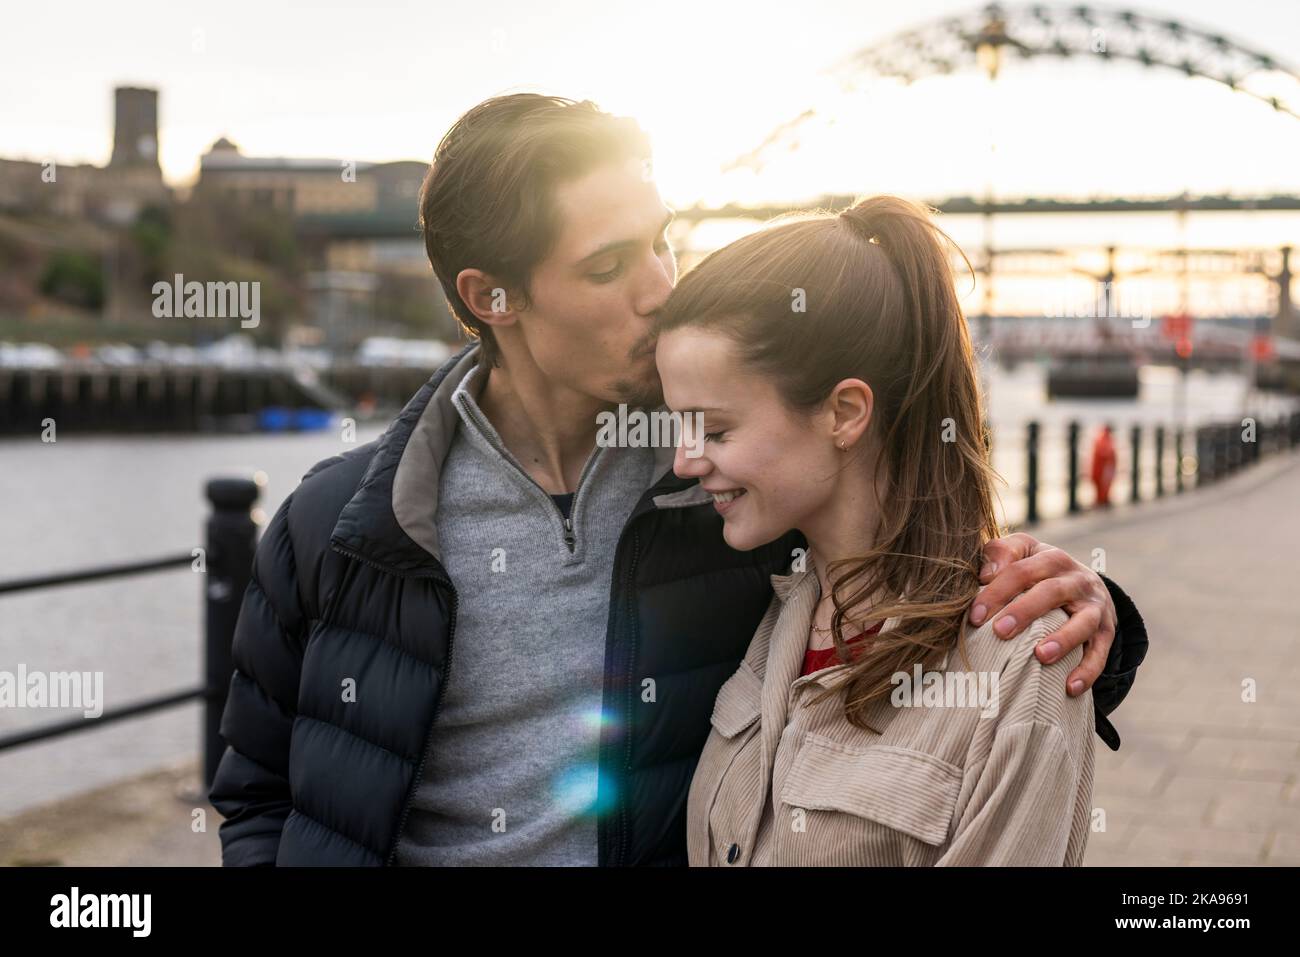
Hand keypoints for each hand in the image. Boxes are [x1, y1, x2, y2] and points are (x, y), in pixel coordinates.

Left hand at [968, 532, 1116, 697]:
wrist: (1085, 582)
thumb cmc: (1039, 570)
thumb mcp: (1022, 551)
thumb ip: (1000, 552)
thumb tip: (986, 573)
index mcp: (1050, 558)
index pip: (1021, 571)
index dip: (997, 592)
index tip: (975, 616)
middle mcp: (1076, 579)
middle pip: (1051, 592)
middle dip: (1025, 611)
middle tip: (1000, 631)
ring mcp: (1095, 606)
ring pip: (1083, 621)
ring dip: (1064, 640)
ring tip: (1041, 656)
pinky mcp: (1107, 631)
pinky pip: (1101, 651)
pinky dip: (1088, 670)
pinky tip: (1070, 687)